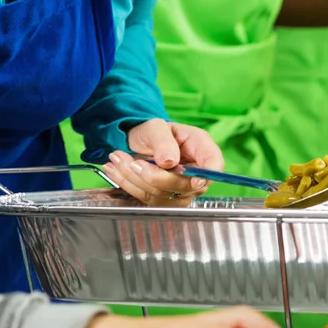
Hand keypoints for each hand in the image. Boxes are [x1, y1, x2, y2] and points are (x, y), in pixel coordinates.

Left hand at [104, 119, 223, 205]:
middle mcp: (196, 174)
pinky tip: (113, 170)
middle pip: (184, 187)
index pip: (214, 166)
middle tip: (131, 161)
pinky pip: (146, 198)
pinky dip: (127, 184)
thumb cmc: (154, 132)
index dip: (206, 176)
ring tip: (116, 158)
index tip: (195, 180)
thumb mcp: (157, 128)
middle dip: (154, 176)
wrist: (140, 142)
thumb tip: (169, 161)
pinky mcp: (164, 199)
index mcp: (202, 150)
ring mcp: (181, 191)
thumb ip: (163, 142)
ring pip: (161, 195)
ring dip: (134, 179)